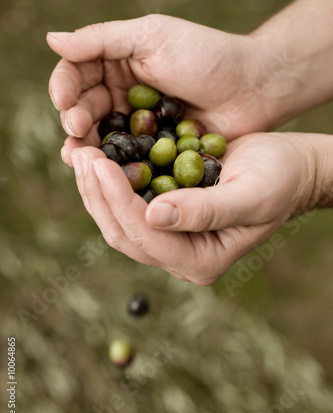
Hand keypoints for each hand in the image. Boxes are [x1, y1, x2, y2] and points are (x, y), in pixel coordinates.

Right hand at [47, 15, 271, 166]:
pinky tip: (105, 173)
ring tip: (78, 155)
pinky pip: (127, 159)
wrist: (253, 87)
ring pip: (102, 137)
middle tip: (75, 130)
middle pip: (85, 109)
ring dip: (86, 146)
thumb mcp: (152, 36)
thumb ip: (103, 40)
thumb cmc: (206, 55)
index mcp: (118, 63)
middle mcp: (123, 95)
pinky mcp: (154, 151)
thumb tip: (50, 38)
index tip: (64, 102)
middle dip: (74, 120)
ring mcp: (138, 125)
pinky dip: (114, 166)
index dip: (65, 88)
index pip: (77, 75)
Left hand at [68, 132, 323, 284]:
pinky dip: (107, 181)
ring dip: (95, 188)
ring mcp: (169, 237)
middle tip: (79, 153)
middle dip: (97, 194)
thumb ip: (207, 211)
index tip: (99, 162)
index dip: (119, 200)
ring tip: (80, 151)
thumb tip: (154, 216)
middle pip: (124, 233)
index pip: (148, 236)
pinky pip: (126, 203)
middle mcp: (179, 255)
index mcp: (201, 260)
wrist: (288, 168)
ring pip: (118, 220)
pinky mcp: (164, 216)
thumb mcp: (251, 194)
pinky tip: (95, 156)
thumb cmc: (279, 179)